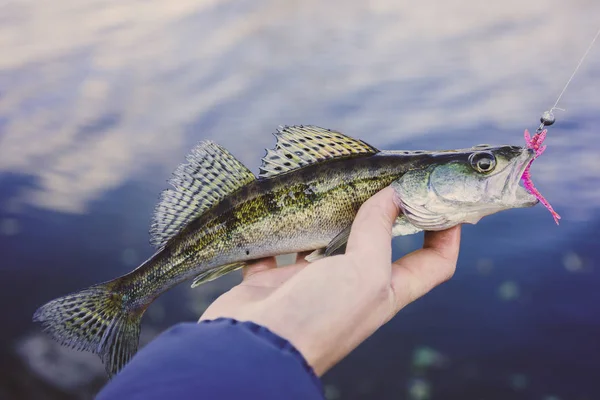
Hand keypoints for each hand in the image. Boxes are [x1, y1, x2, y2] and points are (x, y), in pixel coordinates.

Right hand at [199, 187, 460, 375]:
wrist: (254, 346)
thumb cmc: (319, 317)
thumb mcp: (364, 273)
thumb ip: (378, 232)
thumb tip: (393, 194)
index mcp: (386, 291)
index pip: (433, 264)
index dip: (447, 234)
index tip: (446, 200)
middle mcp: (353, 286)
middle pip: (379, 243)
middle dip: (386, 211)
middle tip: (385, 176)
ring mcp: (312, 283)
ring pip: (327, 241)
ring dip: (330, 215)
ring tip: (333, 182)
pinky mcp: (274, 280)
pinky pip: (278, 248)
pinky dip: (279, 229)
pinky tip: (281, 205)